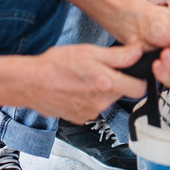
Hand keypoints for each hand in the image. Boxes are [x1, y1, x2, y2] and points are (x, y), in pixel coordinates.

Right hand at [22, 44, 146, 123]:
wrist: (30, 83)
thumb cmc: (55, 64)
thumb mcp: (88, 51)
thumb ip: (117, 56)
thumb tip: (137, 53)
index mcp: (106, 83)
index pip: (140, 89)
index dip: (139, 80)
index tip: (134, 74)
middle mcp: (101, 101)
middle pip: (123, 94)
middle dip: (117, 83)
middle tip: (102, 71)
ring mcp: (90, 112)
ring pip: (107, 101)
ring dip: (101, 91)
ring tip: (84, 79)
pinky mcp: (80, 118)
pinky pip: (93, 108)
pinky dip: (88, 100)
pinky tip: (76, 90)